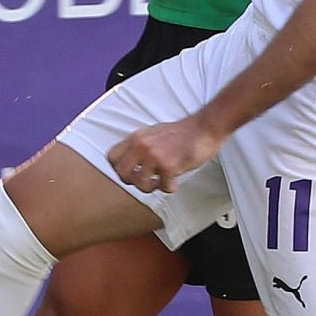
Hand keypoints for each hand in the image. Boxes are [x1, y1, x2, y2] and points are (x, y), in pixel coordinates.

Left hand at [108, 115, 223, 193]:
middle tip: (145, 181)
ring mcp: (154, 155)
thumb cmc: (183, 133)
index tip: (130, 173)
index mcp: (136, 137)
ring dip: (152, 187)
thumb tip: (131, 164)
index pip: (112, 157)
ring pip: (140, 184)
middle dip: (133, 182)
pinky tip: (174, 182)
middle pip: (121, 173)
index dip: (119, 169)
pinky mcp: (168, 165)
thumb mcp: (153, 134)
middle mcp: (142, 145)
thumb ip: (140, 146)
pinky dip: (169, 188)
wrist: (204, 128)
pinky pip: (162, 187)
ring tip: (161, 182)